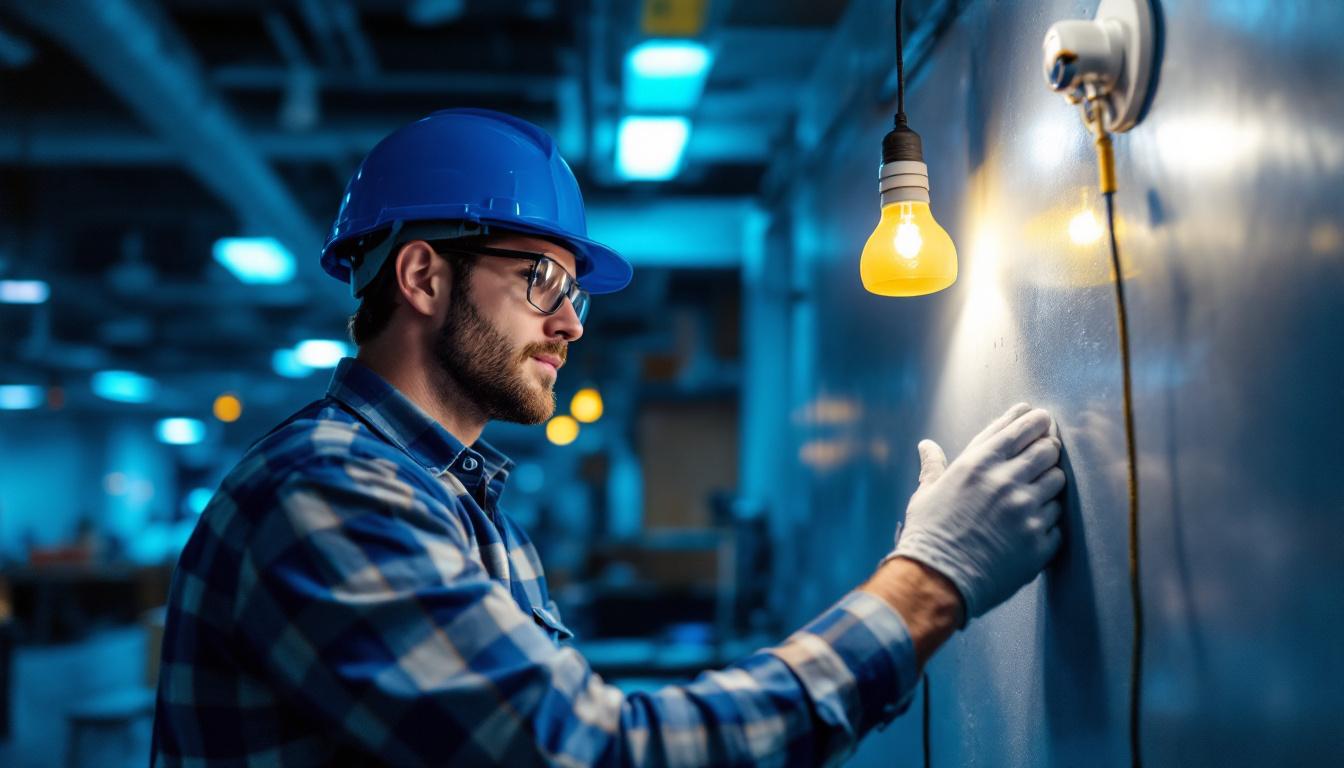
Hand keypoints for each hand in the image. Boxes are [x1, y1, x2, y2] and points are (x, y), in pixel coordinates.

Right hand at [887, 403, 1065, 624]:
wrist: (936, 580)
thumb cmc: (928, 535)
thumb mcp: (926, 493)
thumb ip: (934, 466)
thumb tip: (926, 446)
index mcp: (978, 463)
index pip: (1018, 428)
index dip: (1033, 419)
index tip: (1040, 417)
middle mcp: (1006, 481)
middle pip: (1047, 449)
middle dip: (1048, 447)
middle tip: (1044, 453)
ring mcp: (1026, 511)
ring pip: (1058, 481)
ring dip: (1051, 482)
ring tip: (1036, 491)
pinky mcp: (1038, 541)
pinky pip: (1058, 521)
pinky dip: (1048, 520)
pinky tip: (1032, 525)